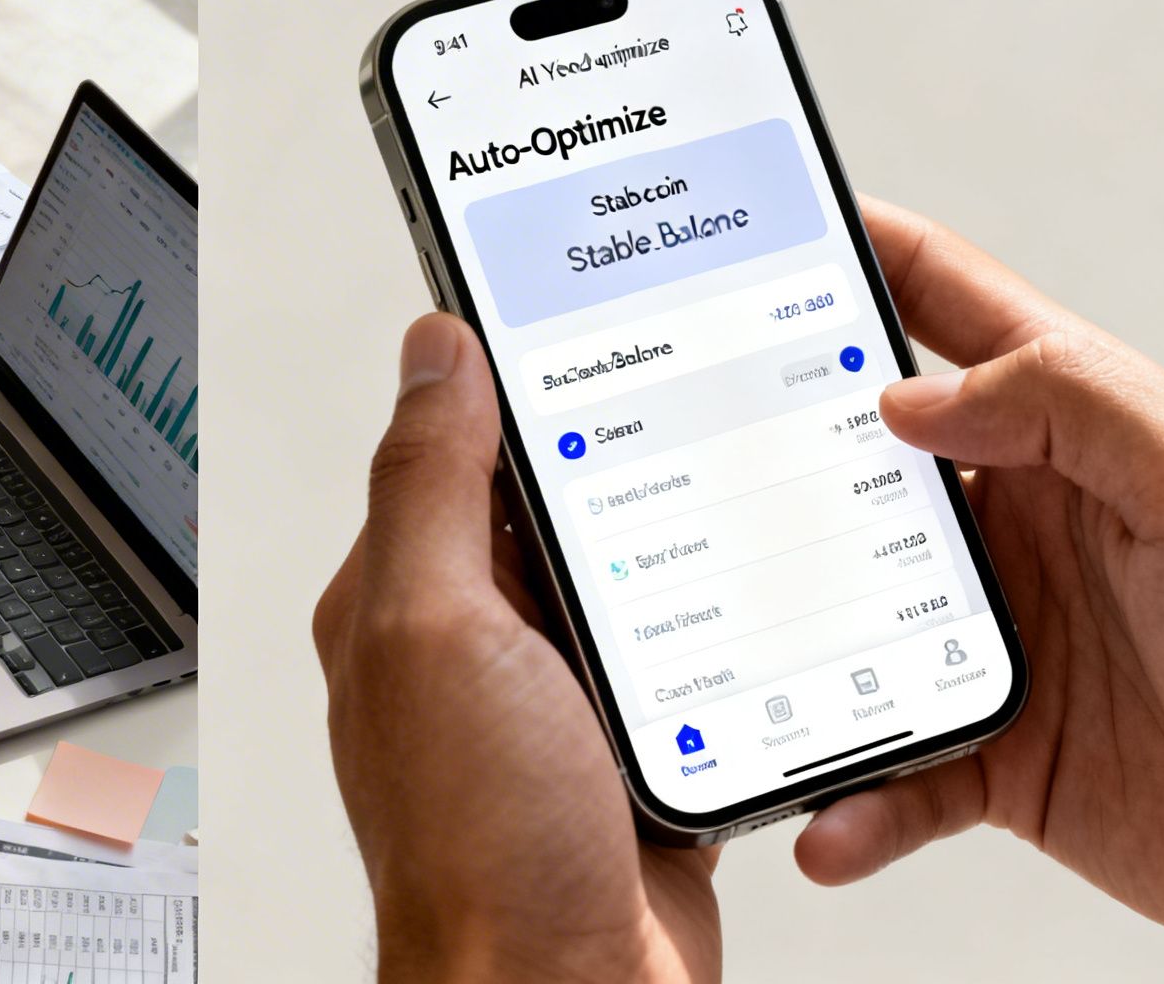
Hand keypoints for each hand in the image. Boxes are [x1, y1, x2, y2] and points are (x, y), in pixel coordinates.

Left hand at [314, 314, 719, 983]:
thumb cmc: (480, 849)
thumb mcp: (439, 629)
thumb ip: (432, 486)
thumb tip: (433, 353)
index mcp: (408, 600)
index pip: (454, 449)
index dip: (513, 379)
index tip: (578, 314)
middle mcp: (474, 646)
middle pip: (555, 509)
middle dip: (619, 457)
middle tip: (691, 385)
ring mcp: (555, 702)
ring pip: (627, 579)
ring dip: (677, 543)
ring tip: (737, 477)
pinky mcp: (630, 752)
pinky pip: (682, 662)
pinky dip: (719, 634)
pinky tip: (756, 603)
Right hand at [793, 197, 1163, 945]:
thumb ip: (1071, 408)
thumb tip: (906, 398)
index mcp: (1065, 433)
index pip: (944, 306)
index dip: (858, 252)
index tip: (759, 225)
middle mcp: (1013, 523)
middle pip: (851, 468)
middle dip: (761, 459)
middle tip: (673, 458)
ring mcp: (995, 636)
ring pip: (842, 624)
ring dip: (784, 654)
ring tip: (727, 673)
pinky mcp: (994, 752)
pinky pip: (895, 772)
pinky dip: (853, 802)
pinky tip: (831, 820)